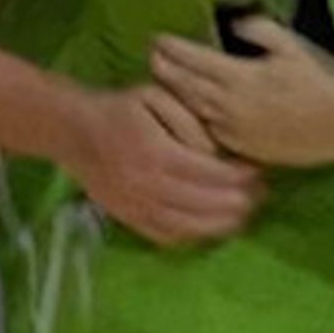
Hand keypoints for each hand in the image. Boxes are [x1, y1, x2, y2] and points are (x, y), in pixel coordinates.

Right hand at [68, 87, 259, 244]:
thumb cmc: (120, 109)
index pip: (209, 174)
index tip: (259, 172)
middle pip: (204, 205)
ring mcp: (136, 207)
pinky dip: (194, 235)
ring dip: (222, 224)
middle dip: (239, 202)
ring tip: (245, 213)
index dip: (239, 177)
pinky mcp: (128, 219)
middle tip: (261, 194)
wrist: (73, 131)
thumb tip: (215, 151)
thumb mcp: (156, 96)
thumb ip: (189, 121)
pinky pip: (167, 237)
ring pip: (189, 227)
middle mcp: (146, 186)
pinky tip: (213, 226)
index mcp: (155, 154)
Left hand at [151, 19, 333, 166]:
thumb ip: (260, 30)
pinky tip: (191, 114)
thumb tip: (237, 25)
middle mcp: (229, 105)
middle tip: (152, 58)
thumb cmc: (321, 82)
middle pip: (186, 86)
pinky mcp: (244, 148)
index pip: (194, 59)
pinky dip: (195, 120)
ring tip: (164, 83)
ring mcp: (234, 130)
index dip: (173, 48)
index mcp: (239, 76)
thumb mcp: (291, 46)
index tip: (158, 39)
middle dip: (166, 70)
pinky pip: (210, 132)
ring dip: (176, 95)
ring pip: (194, 111)